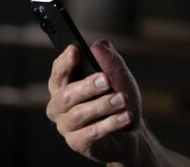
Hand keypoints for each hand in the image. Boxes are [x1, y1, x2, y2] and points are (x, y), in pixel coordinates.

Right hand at [46, 40, 144, 163]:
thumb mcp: (118, 76)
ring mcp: (67, 126)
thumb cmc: (118, 98)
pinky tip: (125, 116)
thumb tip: (98, 46)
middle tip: (107, 79)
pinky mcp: (79, 143)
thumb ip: (109, 60)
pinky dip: (111, 123)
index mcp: (65, 85)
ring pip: (78, 114)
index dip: (64, 62)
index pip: (58, 72)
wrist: (130, 130)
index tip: (75, 50)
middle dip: (87, 86)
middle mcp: (60, 106)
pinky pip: (92, 133)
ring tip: (122, 99)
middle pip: (66, 95)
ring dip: (103, 105)